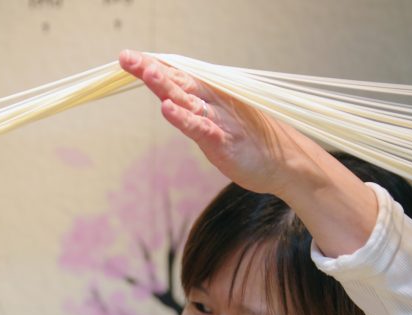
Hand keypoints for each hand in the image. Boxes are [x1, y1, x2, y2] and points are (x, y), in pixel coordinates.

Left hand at [118, 49, 305, 197]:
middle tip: (127, 57)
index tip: (129, 57)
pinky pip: (200, 128)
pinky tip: (168, 110)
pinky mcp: (224, 141)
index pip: (177, 76)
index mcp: (209, 96)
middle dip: (151, 70)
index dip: (153, 66)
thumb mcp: (216, 120)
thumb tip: (170, 95)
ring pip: (188, 100)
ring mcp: (219, 120)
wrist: (284, 162)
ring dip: (166, 86)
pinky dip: (184, 119)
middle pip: (178, 82)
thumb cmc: (249, 140)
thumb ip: (194, 108)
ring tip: (147, 72)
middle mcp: (213, 102)